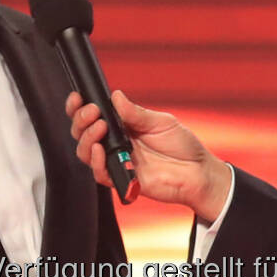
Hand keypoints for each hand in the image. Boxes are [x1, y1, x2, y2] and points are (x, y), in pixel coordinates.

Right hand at [64, 90, 230, 220]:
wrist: (198, 172)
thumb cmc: (183, 147)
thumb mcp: (161, 122)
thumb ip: (136, 113)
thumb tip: (115, 96)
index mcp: (123, 126)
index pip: (93, 116)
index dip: (80, 108)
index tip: (78, 97)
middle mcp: (116, 144)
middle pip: (83, 133)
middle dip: (81, 120)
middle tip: (93, 112)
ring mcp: (117, 161)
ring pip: (86, 152)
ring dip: (87, 138)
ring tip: (99, 127)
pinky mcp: (122, 179)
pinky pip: (99, 173)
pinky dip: (96, 161)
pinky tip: (101, 150)